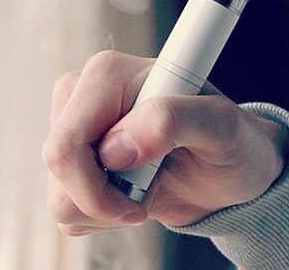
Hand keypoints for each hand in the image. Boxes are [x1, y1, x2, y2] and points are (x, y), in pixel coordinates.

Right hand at [42, 50, 288, 235]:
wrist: (230, 170)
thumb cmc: (231, 141)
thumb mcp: (220, 126)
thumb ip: (172, 119)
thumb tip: (115, 147)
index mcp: (109, 75)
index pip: (66, 143)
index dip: (98, 184)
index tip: (145, 193)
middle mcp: (84, 93)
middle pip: (57, 166)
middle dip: (101, 199)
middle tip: (146, 196)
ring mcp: (75, 125)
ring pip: (57, 192)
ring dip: (103, 209)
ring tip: (144, 189)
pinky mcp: (75, 156)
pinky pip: (65, 204)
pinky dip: (99, 214)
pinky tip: (129, 195)